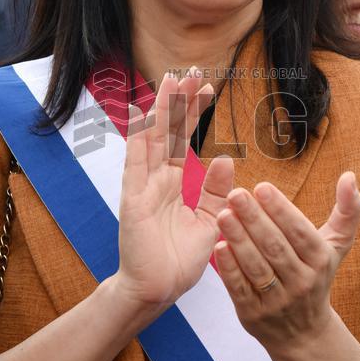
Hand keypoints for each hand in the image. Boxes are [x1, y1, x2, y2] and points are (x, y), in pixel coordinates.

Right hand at [115, 69, 234, 309]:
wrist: (158, 290)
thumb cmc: (180, 259)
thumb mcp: (209, 220)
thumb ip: (215, 190)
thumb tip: (226, 159)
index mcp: (176, 183)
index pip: (185, 138)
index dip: (195, 112)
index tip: (209, 87)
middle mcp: (158, 178)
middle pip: (169, 130)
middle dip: (180, 101)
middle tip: (193, 70)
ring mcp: (143, 185)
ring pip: (152, 138)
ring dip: (162, 110)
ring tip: (173, 80)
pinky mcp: (133, 198)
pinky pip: (135, 161)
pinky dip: (138, 137)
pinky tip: (144, 113)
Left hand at [213, 171, 359, 350]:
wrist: (304, 334)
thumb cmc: (317, 276)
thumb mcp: (337, 246)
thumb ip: (347, 211)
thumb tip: (350, 175)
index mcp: (320, 260)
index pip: (299, 232)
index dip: (281, 209)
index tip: (261, 187)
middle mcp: (301, 281)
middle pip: (276, 247)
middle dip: (255, 219)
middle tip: (235, 194)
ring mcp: (277, 300)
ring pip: (257, 266)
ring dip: (239, 239)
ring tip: (223, 214)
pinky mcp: (253, 314)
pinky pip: (240, 288)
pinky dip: (229, 268)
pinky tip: (218, 246)